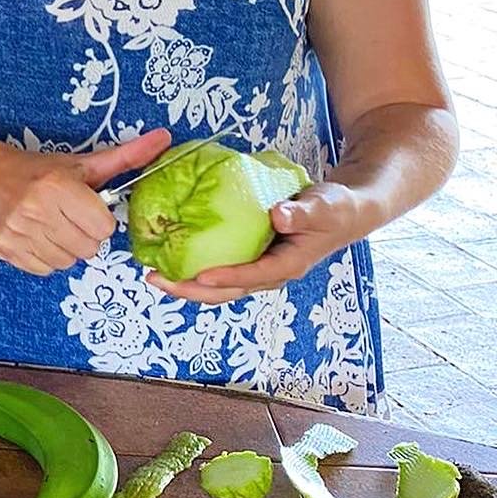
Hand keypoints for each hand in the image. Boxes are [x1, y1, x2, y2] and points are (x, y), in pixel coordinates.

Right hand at [0, 130, 171, 275]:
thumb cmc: (39, 172)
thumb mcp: (83, 163)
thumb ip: (126, 157)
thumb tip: (164, 138)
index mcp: (58, 186)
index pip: (103, 228)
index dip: (99, 220)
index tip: (86, 208)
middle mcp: (36, 209)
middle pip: (87, 249)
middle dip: (84, 236)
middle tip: (69, 218)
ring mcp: (19, 231)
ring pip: (67, 262)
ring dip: (66, 249)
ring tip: (53, 226)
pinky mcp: (6, 249)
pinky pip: (45, 270)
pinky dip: (47, 258)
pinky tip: (39, 236)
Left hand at [147, 180, 363, 303]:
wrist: (344, 212)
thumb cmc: (335, 209)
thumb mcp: (325, 207)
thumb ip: (303, 213)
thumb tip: (278, 216)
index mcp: (288, 264)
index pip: (253, 276)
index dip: (226, 278)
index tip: (199, 275)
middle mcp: (270, 272)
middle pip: (227, 290)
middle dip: (190, 289)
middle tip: (156, 279)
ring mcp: (259, 268)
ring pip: (219, 286)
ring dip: (186, 283)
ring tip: (154, 274)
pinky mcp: (251, 258)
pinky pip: (220, 269)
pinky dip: (195, 267)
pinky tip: (172, 257)